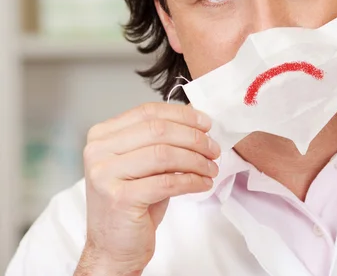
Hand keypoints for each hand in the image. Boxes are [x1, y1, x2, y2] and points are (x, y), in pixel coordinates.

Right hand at [77, 103, 219, 275]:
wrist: (113, 248)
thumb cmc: (132, 201)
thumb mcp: (145, 161)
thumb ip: (162, 137)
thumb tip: (195, 116)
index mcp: (102, 135)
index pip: (148, 112)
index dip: (182, 115)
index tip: (206, 123)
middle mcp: (97, 151)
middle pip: (158, 130)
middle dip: (194, 138)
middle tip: (213, 148)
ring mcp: (105, 175)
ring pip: (164, 154)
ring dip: (196, 160)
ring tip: (211, 168)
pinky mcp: (119, 199)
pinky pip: (167, 182)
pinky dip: (192, 180)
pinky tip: (203, 183)